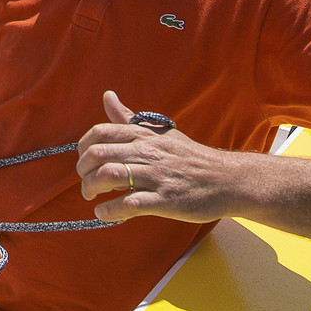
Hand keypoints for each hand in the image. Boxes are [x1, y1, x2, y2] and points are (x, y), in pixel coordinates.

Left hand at [75, 91, 238, 224]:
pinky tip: (104, 214)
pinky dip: (109, 211)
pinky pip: (129, 204)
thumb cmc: (190, 156)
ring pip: (110, 176)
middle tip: (85, 183)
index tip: (84, 161)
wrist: (227, 179)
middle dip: (83, 171)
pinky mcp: (165, 200)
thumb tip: (107, 96)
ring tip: (91, 198)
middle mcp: (147, 152)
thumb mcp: (160, 132)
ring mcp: (156, 176)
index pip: (100, 132)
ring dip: (91, 189)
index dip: (83, 147)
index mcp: (144, 135)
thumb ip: (130, 118)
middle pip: (98, 155)